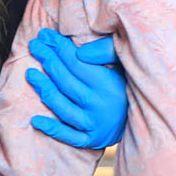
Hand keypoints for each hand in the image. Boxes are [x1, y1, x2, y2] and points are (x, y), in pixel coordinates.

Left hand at [27, 28, 127, 148]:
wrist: (146, 121)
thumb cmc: (130, 87)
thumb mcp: (127, 64)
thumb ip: (107, 51)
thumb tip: (81, 51)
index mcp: (108, 84)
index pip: (76, 62)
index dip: (59, 47)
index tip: (45, 35)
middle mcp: (98, 105)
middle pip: (66, 81)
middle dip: (48, 60)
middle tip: (34, 46)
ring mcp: (93, 124)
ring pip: (62, 106)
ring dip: (44, 88)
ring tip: (30, 73)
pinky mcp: (90, 140)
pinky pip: (67, 135)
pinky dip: (51, 129)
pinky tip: (35, 120)